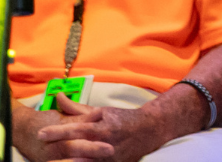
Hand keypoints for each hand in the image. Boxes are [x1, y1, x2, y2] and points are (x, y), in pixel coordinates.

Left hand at [28, 98, 146, 160]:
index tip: (41, 133)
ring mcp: (108, 158)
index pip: (76, 129)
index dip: (58, 131)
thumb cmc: (123, 119)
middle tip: (40, 153)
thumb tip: (59, 97)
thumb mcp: (102, 112)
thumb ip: (77, 109)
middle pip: (77, 149)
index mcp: (102, 128)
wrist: (149, 130)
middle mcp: (104, 144)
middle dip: (58, 153)